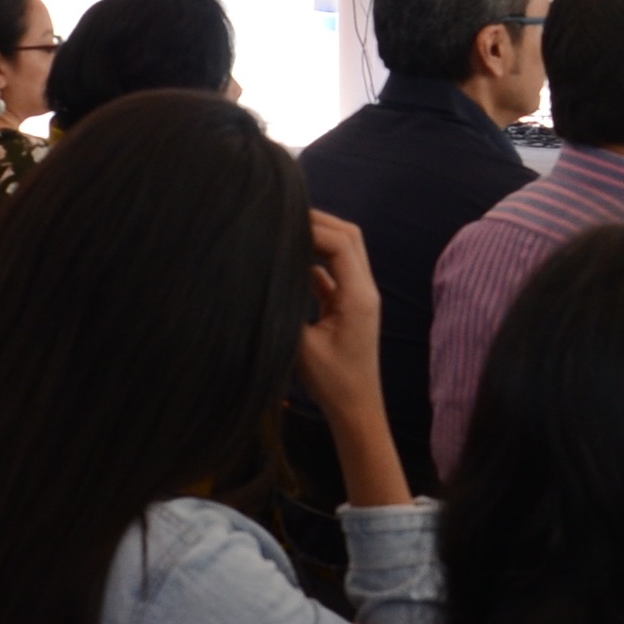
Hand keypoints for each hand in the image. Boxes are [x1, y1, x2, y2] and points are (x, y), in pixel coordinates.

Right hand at [297, 212, 411, 507]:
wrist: (356, 408)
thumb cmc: (332, 383)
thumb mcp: (300, 346)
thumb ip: (283, 309)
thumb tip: (259, 280)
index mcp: (358, 296)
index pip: (340, 243)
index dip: (312, 227)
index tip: (281, 223)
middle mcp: (364, 290)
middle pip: (349, 237)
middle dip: (319, 221)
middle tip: (283, 215)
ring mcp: (358, 297)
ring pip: (344, 251)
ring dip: (318, 237)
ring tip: (285, 232)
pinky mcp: (348, 306)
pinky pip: (333, 271)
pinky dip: (314, 259)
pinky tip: (289, 261)